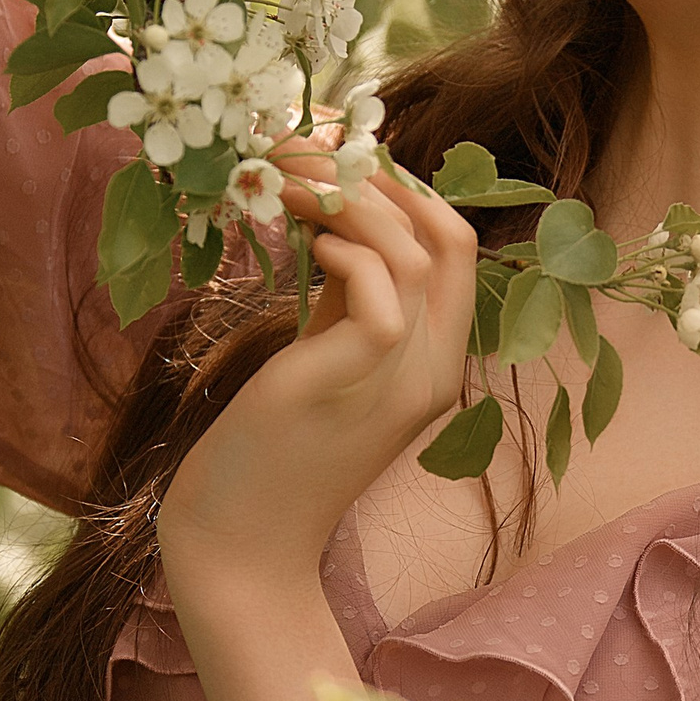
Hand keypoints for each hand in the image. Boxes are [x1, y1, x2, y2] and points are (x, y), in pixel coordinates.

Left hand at [157, 153, 482, 596]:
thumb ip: (345, 293)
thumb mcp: (325, 354)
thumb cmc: (272, 450)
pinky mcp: (349, 385)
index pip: (457, 246)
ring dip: (348, 201)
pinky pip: (381, 295)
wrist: (242, 545)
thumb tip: (335, 211)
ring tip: (284, 184)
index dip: (403, 188)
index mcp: (437, 362)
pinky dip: (344, 252)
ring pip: (415, 253)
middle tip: (308, 155)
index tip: (336, 161)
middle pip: (452, 238)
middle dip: (380, 178)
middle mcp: (435, 371)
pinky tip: (301, 248)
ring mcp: (399, 382)